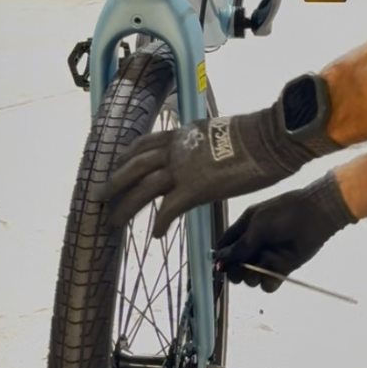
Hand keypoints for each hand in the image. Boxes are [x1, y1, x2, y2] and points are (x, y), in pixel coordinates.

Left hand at [96, 75, 340, 237]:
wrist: (269, 139)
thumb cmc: (256, 136)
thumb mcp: (222, 132)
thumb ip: (206, 143)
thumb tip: (208, 149)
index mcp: (183, 134)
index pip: (145, 144)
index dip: (126, 156)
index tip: (116, 165)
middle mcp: (177, 149)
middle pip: (134, 166)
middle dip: (113, 182)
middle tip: (97, 197)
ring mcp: (183, 168)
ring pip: (142, 188)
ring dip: (125, 206)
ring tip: (112, 221)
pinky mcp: (195, 189)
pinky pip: (168, 209)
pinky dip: (160, 223)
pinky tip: (156, 235)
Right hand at [213, 171, 356, 291]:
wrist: (315, 216)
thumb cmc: (283, 214)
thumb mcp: (257, 227)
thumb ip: (239, 246)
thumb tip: (219, 260)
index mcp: (245, 228)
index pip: (226, 246)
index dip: (221, 258)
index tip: (218, 268)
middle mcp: (254, 244)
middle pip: (235, 265)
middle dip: (235, 271)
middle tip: (239, 271)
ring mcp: (267, 257)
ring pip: (250, 277)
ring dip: (250, 277)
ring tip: (257, 270)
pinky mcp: (282, 268)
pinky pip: (268, 283)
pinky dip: (268, 282)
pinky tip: (271, 274)